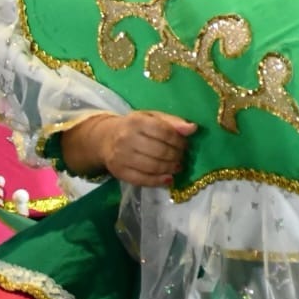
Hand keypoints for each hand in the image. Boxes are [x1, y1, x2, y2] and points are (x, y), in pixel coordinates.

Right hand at [77, 110, 198, 187]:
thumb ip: (172, 122)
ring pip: (153, 166)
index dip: (179, 141)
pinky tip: (168, 179)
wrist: (106, 139)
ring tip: (177, 166)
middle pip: (160, 151)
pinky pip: (142, 180)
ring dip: (170, 168)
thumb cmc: (135, 127)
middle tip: (181, 156)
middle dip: (176, 155)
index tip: (185, 144)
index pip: (164, 132)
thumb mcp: (152, 118)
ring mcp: (122, 157)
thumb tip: (193, 128)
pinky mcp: (119, 172)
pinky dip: (158, 181)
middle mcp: (127, 139)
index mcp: (137, 121)